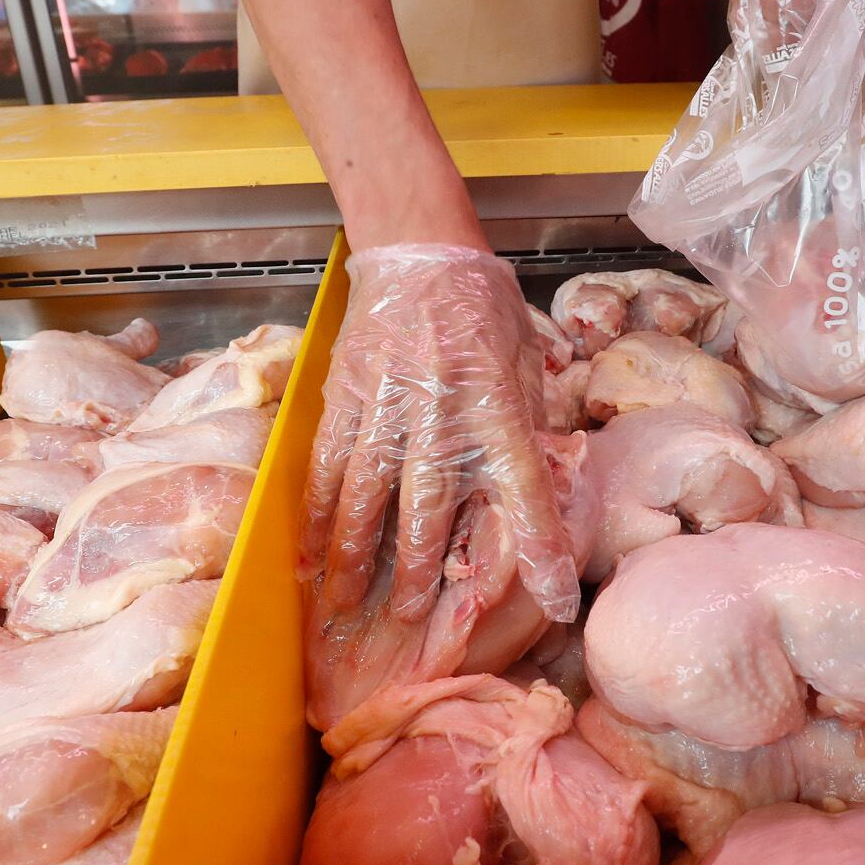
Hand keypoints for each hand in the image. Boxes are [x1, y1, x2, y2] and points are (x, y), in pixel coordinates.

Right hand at [303, 244, 577, 623]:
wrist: (419, 248)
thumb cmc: (482, 306)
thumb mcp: (525, 360)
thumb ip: (529, 423)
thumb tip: (546, 484)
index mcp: (496, 404)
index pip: (526, 489)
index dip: (542, 548)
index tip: (557, 600)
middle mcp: (441, 413)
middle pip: (427, 505)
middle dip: (420, 568)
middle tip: (413, 617)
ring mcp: (385, 407)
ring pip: (364, 494)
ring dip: (354, 556)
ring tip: (347, 604)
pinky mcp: (344, 397)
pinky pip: (324, 467)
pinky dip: (315, 515)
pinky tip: (308, 554)